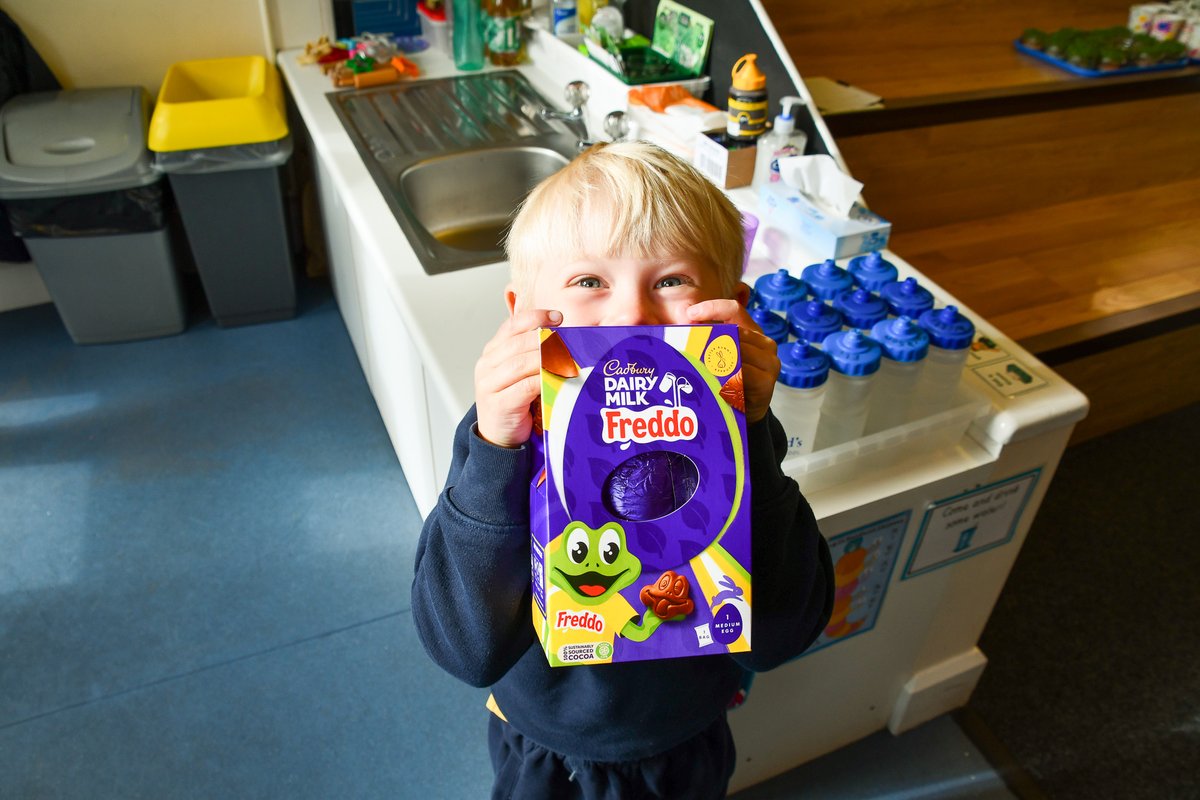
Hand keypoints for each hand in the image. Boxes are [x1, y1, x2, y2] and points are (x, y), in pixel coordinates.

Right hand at [474, 308, 561, 447]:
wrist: (497, 437)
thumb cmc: (513, 402)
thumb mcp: (518, 373)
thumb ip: (531, 354)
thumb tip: (562, 338)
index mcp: (492, 352)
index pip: (512, 326)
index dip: (536, 317)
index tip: (558, 317)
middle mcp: (487, 365)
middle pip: (518, 343)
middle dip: (546, 340)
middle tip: (568, 343)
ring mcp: (489, 384)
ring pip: (521, 363)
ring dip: (548, 360)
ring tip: (567, 361)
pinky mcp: (499, 403)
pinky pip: (525, 387)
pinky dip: (544, 381)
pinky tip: (558, 380)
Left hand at [686, 297, 779, 423]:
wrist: (749, 412)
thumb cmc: (730, 380)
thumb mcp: (721, 355)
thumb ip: (708, 338)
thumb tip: (681, 322)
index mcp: (753, 331)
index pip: (734, 309)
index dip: (712, 308)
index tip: (690, 314)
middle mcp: (765, 344)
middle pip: (731, 332)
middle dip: (705, 338)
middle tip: (684, 345)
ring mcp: (769, 362)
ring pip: (734, 353)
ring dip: (711, 359)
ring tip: (694, 365)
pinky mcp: (766, 382)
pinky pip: (740, 374)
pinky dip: (723, 376)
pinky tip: (710, 381)